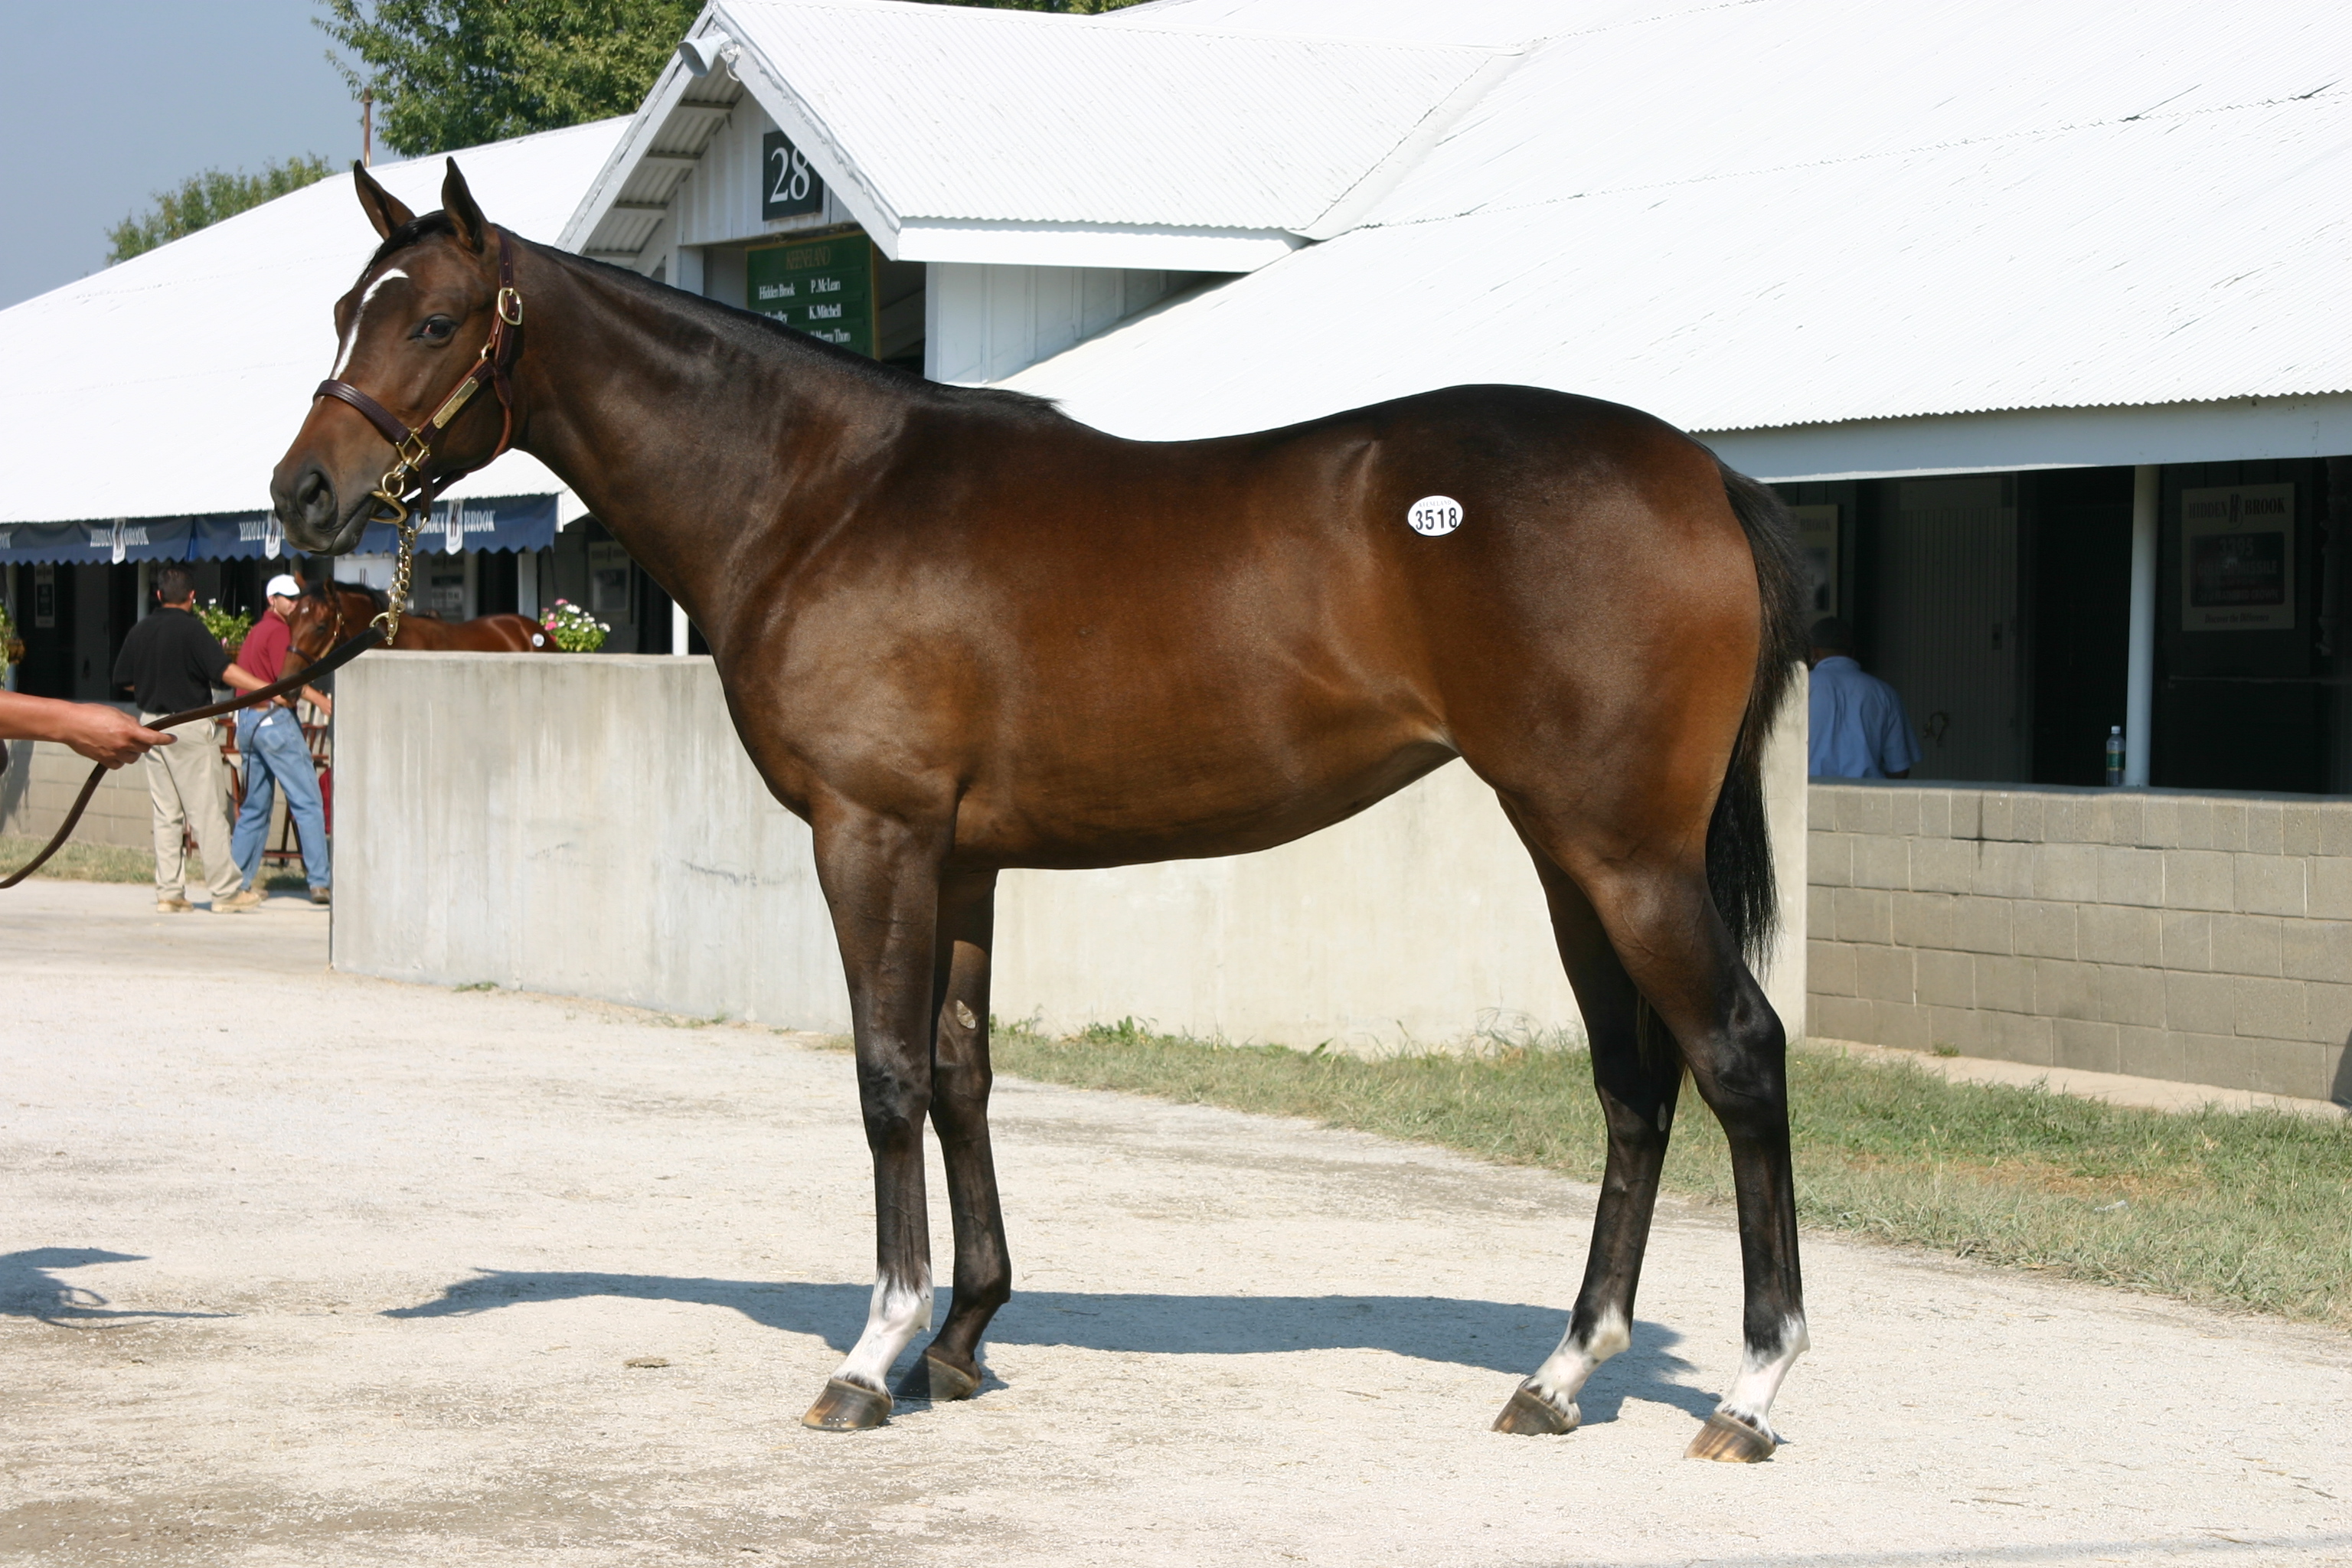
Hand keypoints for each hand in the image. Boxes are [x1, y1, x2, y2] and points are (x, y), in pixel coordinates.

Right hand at [59, 706, 173, 767]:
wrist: (70, 724)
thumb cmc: (91, 714)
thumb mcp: (116, 713)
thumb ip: (131, 723)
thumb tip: (139, 729)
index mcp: (129, 730)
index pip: (154, 738)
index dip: (166, 739)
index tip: (172, 739)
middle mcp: (124, 744)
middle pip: (145, 748)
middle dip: (143, 742)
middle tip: (134, 736)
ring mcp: (114, 754)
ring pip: (133, 758)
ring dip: (132, 751)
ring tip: (120, 742)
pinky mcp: (104, 760)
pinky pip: (119, 764)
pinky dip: (120, 759)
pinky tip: (113, 751)